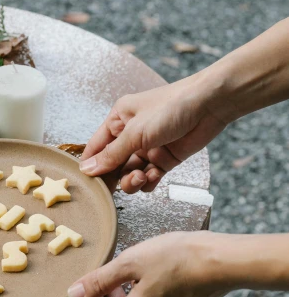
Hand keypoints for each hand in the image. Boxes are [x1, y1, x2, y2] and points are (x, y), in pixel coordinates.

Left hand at [67, 231, 231, 296]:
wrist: (219, 261)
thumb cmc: (175, 258)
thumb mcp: (130, 262)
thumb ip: (100, 280)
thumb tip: (73, 294)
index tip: (93, 279)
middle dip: (113, 292)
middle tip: (114, 267)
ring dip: (133, 289)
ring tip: (138, 265)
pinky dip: (153, 289)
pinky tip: (159, 268)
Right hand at [80, 75, 226, 192]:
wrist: (208, 106)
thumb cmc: (170, 107)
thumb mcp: (136, 132)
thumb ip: (112, 154)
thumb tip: (87, 169)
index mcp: (119, 119)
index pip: (97, 147)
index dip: (92, 165)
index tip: (88, 184)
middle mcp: (131, 134)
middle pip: (113, 164)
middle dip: (114, 177)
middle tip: (113, 190)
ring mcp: (148, 147)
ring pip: (131, 173)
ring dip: (132, 180)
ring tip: (140, 177)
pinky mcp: (165, 159)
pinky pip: (150, 177)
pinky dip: (150, 181)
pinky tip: (153, 178)